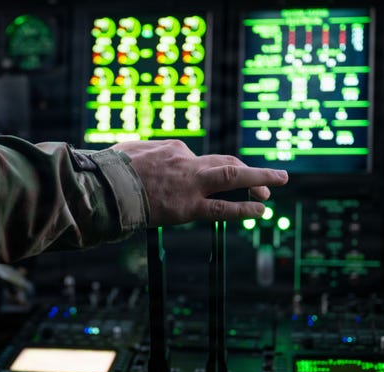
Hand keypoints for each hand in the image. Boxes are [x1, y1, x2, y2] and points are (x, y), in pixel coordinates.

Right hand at [112, 139, 288, 226]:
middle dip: (250, 170)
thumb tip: (148, 160)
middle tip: (273, 177)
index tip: (207, 183)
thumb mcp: (131, 153)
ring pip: (233, 176)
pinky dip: (244, 207)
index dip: (208, 171)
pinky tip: (260, 210)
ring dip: (260, 179)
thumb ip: (149, 155)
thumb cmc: (110, 171)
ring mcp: (190, 183)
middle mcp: (187, 161)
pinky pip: (223, 207)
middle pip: (226, 162)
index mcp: (174, 148)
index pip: (199, 159)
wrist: (104, 187)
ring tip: (279, 182)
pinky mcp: (188, 206)